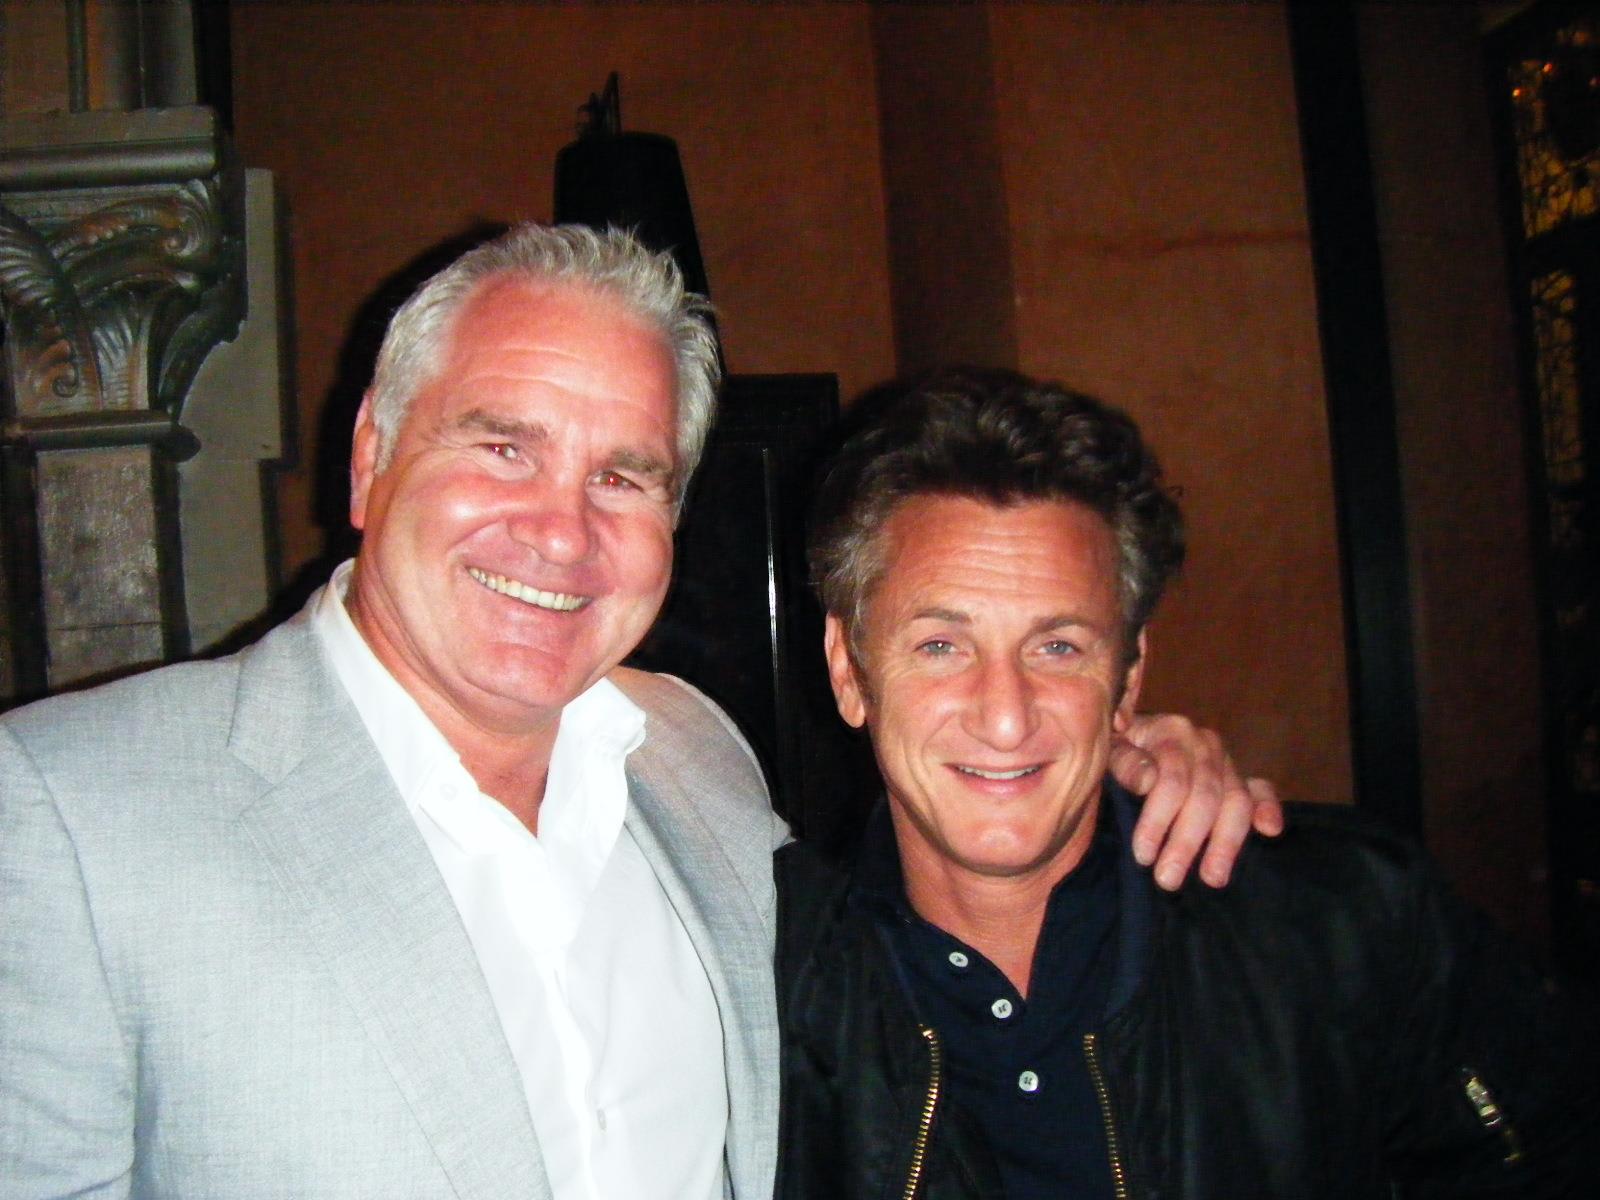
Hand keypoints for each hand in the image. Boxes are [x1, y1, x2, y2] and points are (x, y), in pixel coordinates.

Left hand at [1109, 713, 1282, 890]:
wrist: (1129, 740)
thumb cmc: (1116, 752)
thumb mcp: (1109, 751)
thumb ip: (1125, 763)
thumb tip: (1149, 781)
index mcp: (1172, 731)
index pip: (1172, 781)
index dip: (1158, 821)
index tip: (1143, 856)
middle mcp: (1205, 743)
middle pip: (1206, 796)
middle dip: (1186, 842)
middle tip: (1168, 879)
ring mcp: (1226, 760)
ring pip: (1236, 801)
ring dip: (1226, 843)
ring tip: (1212, 878)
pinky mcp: (1240, 777)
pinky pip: (1260, 790)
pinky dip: (1268, 808)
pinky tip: (1269, 831)